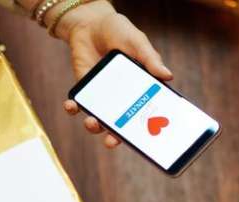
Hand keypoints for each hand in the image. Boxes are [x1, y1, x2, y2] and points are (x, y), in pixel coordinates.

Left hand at [52, 1, 171, 147]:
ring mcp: (102, 97)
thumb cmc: (120, 32)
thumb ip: (151, 59)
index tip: (146, 140)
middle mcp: (122, 98)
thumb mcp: (138, 43)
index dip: (147, 130)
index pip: (147, 114)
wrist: (92, 23)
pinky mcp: (84, 91)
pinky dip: (73, 108)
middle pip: (121, 126)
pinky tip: (71, 105)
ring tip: (92, 122)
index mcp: (141, 90)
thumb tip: (168, 76)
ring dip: (94, 126)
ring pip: (98, 121)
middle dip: (116, 137)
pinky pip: (78, 106)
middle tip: (112, 141)